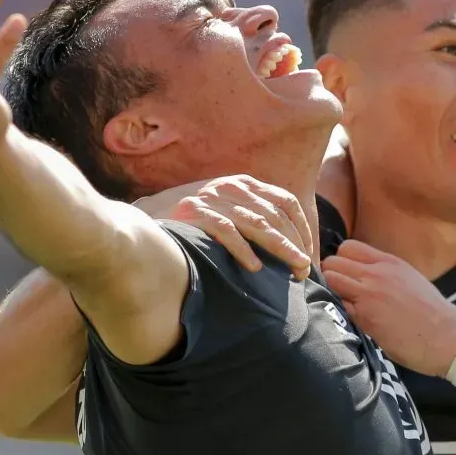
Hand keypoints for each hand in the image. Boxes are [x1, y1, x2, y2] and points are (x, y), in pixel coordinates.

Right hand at [136, 176, 313, 279]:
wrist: (146, 218)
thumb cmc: (193, 222)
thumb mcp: (226, 210)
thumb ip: (253, 218)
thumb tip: (290, 247)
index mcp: (243, 184)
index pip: (286, 202)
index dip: (302, 228)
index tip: (309, 252)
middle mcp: (230, 187)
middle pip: (275, 216)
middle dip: (295, 244)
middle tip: (305, 270)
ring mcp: (211, 198)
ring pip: (257, 224)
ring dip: (280, 249)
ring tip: (294, 270)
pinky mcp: (192, 212)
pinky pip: (226, 231)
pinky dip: (243, 250)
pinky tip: (256, 268)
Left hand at [321, 240, 455, 376]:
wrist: (446, 336)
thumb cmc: (432, 311)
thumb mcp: (409, 278)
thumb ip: (385, 273)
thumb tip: (364, 274)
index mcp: (388, 262)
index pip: (347, 247)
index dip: (341, 261)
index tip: (345, 274)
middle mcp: (376, 273)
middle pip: (333, 262)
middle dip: (330, 275)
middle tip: (339, 291)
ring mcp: (368, 294)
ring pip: (330, 280)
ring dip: (331, 292)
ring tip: (344, 305)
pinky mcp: (364, 316)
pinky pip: (340, 306)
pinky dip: (340, 312)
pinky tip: (352, 320)